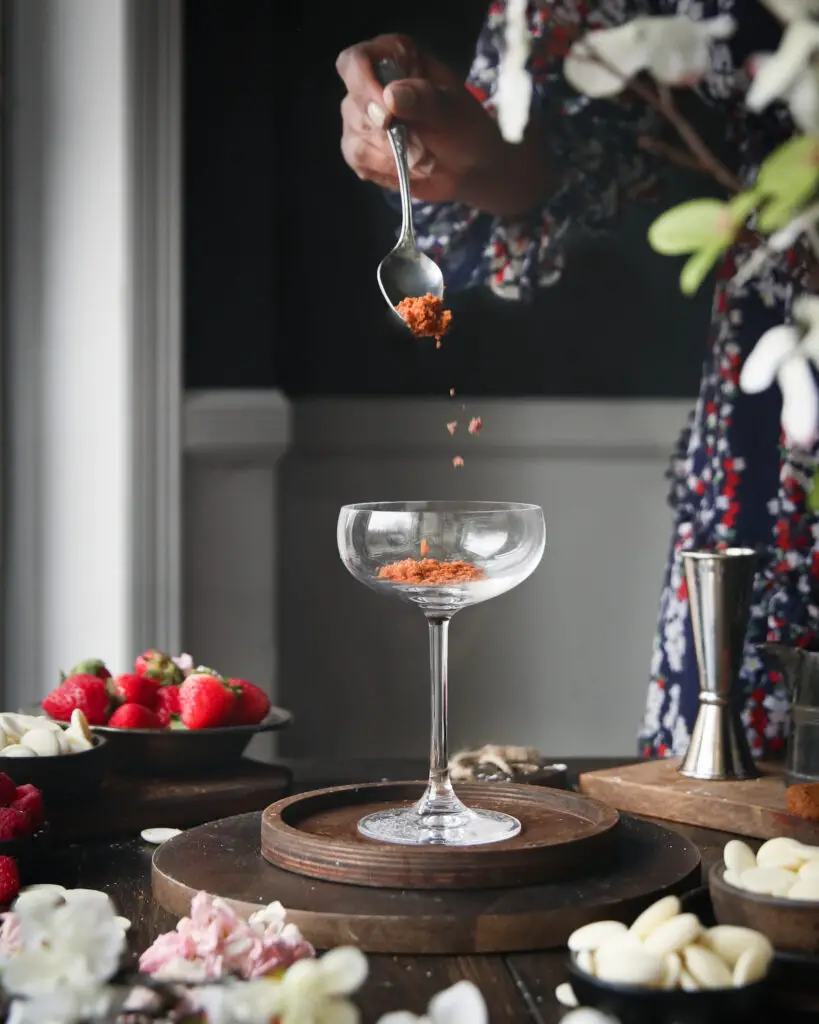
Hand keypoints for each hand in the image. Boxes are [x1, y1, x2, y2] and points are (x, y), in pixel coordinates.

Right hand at [337, 34, 550, 216]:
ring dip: (391, 157)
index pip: (355, 61)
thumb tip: (390, 96)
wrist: (469, 169)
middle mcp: (371, 84)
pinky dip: (385, 171)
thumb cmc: (465, 130)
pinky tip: (408, 169)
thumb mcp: (454, 112)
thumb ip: (425, 100)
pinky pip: (358, 161)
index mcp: (394, 57)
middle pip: (353, 106)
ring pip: (355, 138)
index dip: (363, 86)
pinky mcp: (362, 148)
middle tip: (421, 147)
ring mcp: (362, 117)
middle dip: (386, 135)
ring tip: (423, 158)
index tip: (387, 116)